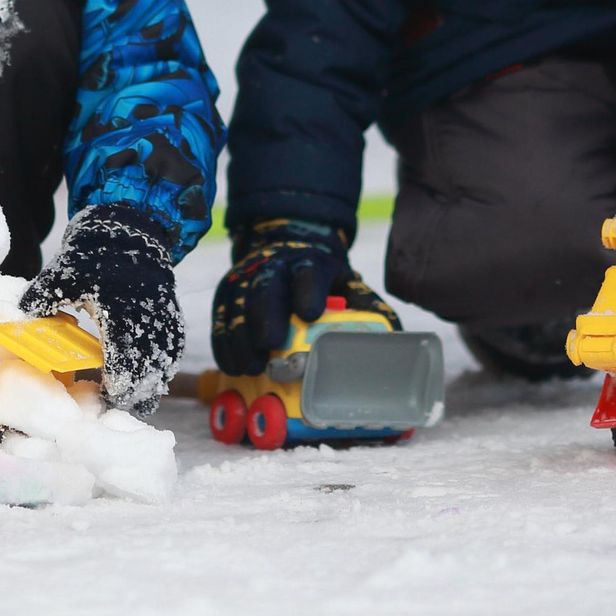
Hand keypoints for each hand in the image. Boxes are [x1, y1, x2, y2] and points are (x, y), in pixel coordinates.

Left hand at [23, 203, 182, 412]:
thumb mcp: (63, 273)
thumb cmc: (95, 252)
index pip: (124, 364)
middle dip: (133, 393)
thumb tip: (4, 318)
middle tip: (114, 405)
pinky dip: (160, 367)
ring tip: (132, 399)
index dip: (117, 387)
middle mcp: (149, 320)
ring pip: (163, 366)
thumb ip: (38, 299)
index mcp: (121, 313)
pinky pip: (171, 351)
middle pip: (148, 372)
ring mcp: (165, 319)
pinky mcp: (172, 317)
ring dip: (148, 383)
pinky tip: (147, 378)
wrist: (131, 227)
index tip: (104, 398)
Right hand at [210, 217, 396, 376]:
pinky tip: (233, 365)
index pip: (308, 272)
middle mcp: (274, 266)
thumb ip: (366, 306)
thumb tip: (394, 338)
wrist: (284, 248)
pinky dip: (224, 343)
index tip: (310, 313)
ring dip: (241, 336)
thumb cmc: (322, 280)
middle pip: (266, 287)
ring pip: (238, 302)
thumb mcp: (348, 283)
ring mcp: (247, 277)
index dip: (308, 291)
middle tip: (270, 344)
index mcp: (310, 262)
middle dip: (266, 316)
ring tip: (250, 366)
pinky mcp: (227, 292)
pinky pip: (221, 317)